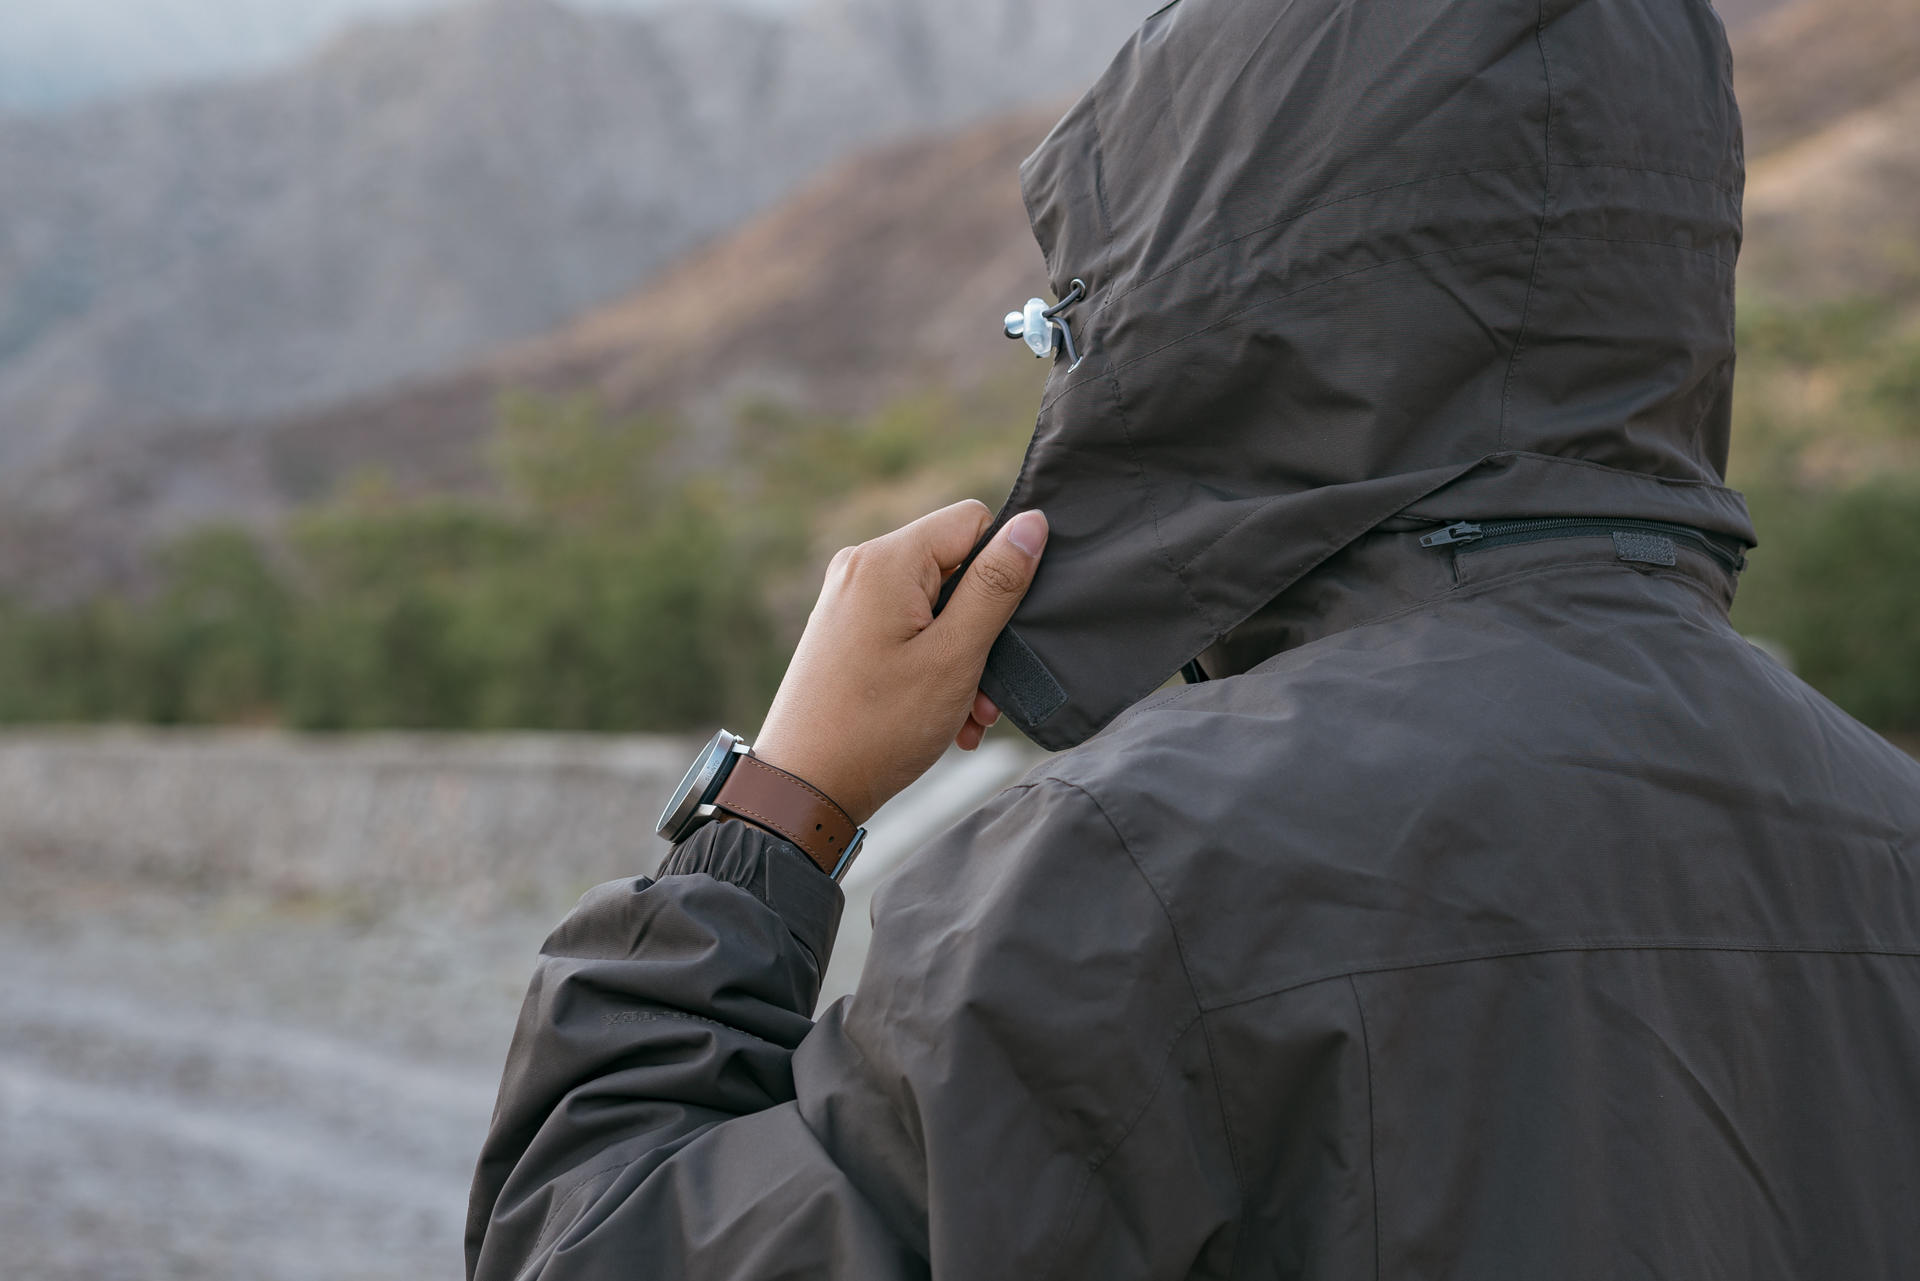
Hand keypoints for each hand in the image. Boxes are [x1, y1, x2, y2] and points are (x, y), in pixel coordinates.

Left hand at [753, 500, 1048, 825]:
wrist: (803, 788)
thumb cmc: (879, 726)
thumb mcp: (954, 655)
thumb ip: (996, 586)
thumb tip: (1033, 523)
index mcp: (887, 560)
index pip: (972, 521)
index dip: (1003, 568)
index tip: (1004, 629)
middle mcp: (862, 567)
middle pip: (955, 567)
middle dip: (984, 629)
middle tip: (988, 695)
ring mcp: (850, 599)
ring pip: (936, 606)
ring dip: (965, 660)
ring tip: (969, 717)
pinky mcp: (846, 630)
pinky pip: (909, 629)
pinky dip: (934, 667)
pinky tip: (945, 718)